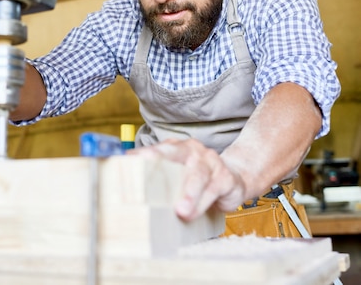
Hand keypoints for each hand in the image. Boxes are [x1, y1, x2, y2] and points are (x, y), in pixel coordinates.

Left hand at [127, 138, 245, 220]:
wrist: (233, 181)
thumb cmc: (196, 181)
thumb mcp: (177, 178)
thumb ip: (158, 180)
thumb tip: (128, 191)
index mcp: (178, 148)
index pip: (159, 149)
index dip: (144, 153)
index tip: (129, 157)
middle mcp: (194, 151)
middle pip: (177, 153)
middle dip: (160, 158)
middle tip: (146, 163)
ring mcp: (211, 162)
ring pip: (197, 174)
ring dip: (188, 194)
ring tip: (180, 211)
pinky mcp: (225, 178)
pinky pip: (213, 189)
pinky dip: (202, 203)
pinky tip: (193, 213)